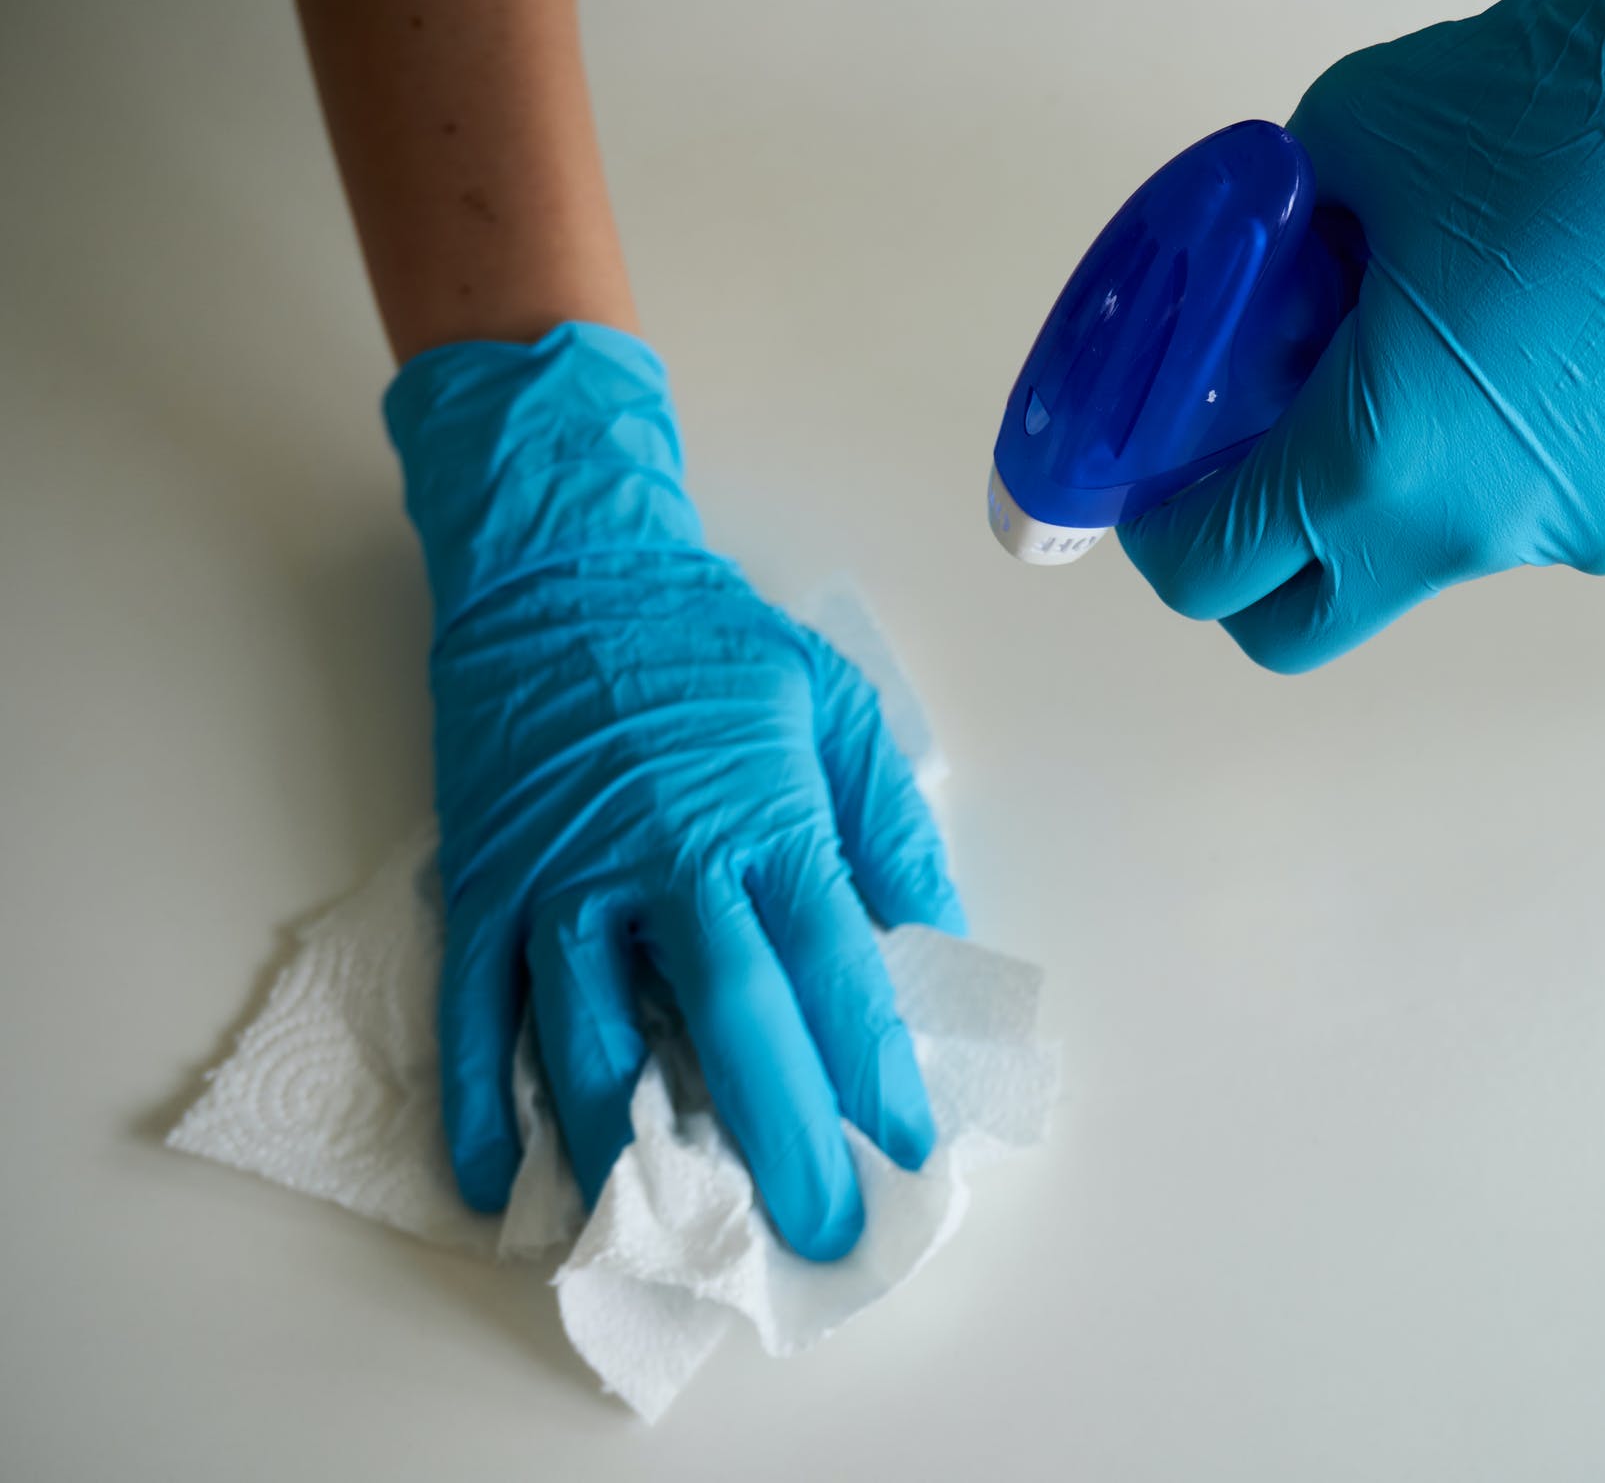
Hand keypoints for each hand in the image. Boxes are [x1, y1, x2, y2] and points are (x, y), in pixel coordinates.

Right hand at [386, 323, 961, 1259]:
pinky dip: (481, 1104)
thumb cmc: (710, 640)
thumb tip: (935, 938)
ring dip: (635, 1148)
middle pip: (729, 1029)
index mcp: (761, 818)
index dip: (872, 1070)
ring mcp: (560, 879)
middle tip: (816, 1235)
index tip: (908, 1150)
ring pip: (594, 1040)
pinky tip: (503, 1184)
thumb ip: (887, 825)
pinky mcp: (482, 883)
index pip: (832, 970)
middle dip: (780, 1144)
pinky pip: (474, 1012)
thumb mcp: (835, 703)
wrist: (561, 565)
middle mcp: (662, 862)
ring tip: (677, 1234)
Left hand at [1121, 0, 1604, 669]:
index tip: (1162, 490)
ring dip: (1415, 482)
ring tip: (1456, 346)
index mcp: (1383, 459)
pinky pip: (1562, 504)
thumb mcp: (1351, 144)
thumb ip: (1278, 246)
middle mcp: (1485, 532)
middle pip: (1311, 624)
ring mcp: (1594, 532)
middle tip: (1260, 467)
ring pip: (1449, 548)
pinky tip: (1567, 345)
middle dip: (1262, 567)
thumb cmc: (1567, 107)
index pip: (1216, 569)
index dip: (1163, 532)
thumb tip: (1268, 281)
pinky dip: (1528, 454)